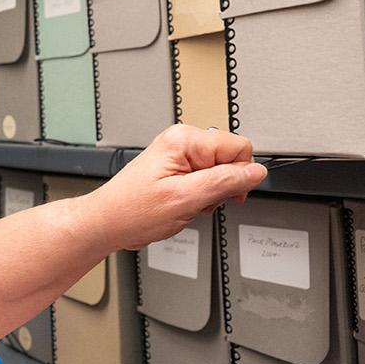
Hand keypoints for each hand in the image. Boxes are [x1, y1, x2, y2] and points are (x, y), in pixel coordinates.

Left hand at [77, 125, 266, 251]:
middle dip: (223, 186)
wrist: (109, 223)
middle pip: (230, 159)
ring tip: (187, 205)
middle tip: (200, 202)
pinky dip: (201, 197)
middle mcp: (182, 142)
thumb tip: (255, 171)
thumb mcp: (185, 199)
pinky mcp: (177, 170)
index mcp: (185, 140)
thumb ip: (224, 182)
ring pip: (220, 173)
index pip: (238, 146)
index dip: (240, 174)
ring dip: (211, 195)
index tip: (230, 194)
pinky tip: (184, 205)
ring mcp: (179, 156)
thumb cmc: (133, 211)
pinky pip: (206, 181)